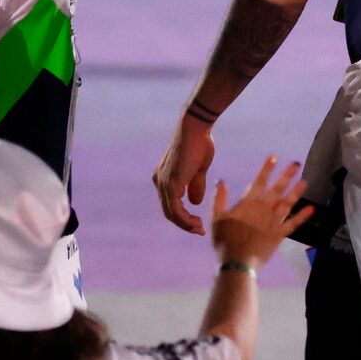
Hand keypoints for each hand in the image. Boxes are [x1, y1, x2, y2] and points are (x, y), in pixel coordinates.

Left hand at [153, 108, 215, 235]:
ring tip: (200, 229)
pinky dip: (186, 219)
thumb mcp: (198, 170)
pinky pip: (176, 209)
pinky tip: (196, 222)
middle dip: (185, 224)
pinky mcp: (171, 183)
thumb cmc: (199, 143)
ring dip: (186, 224)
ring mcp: (164, 183)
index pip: (171, 204)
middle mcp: (160, 182)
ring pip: (171, 213)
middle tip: (200, 230)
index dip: (184, 217)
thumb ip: (195, 186)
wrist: (196, 129)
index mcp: (164, 178)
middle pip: (169, 212)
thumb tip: (195, 202)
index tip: (198, 223)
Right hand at [210, 156, 309, 270]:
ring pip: (288, 203)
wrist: (238, 262)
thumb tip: (221, 181)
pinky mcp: (280, 234)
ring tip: (304, 181)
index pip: (259, 181)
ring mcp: (274, 221)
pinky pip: (294, 223)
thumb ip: (219, 199)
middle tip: (296, 163)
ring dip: (296, 191)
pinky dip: (303, 215)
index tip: (274, 157)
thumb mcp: (216, 218)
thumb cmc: (225, 241)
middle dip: (287, 175)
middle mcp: (264, 209)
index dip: (267, 169)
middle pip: (278, 188)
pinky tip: (312, 208)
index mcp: (248, 203)